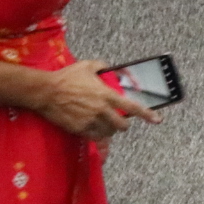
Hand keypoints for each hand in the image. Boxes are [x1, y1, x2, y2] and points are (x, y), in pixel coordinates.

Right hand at [33, 60, 160, 141]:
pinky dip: (97, 135)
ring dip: (109, 129)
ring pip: (109, 132)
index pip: (132, 107)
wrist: (45, 92)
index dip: (147, 114)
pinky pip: (95, 137)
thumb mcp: (88, 65)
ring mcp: (90, 121)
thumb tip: (114, 70)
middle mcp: (101, 110)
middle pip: (122, 125)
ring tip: (103, 122)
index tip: (157, 120)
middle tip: (119, 120)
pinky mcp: (79, 129)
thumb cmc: (67, 77)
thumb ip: (105, 66)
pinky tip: (94, 128)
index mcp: (107, 95)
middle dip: (123, 124)